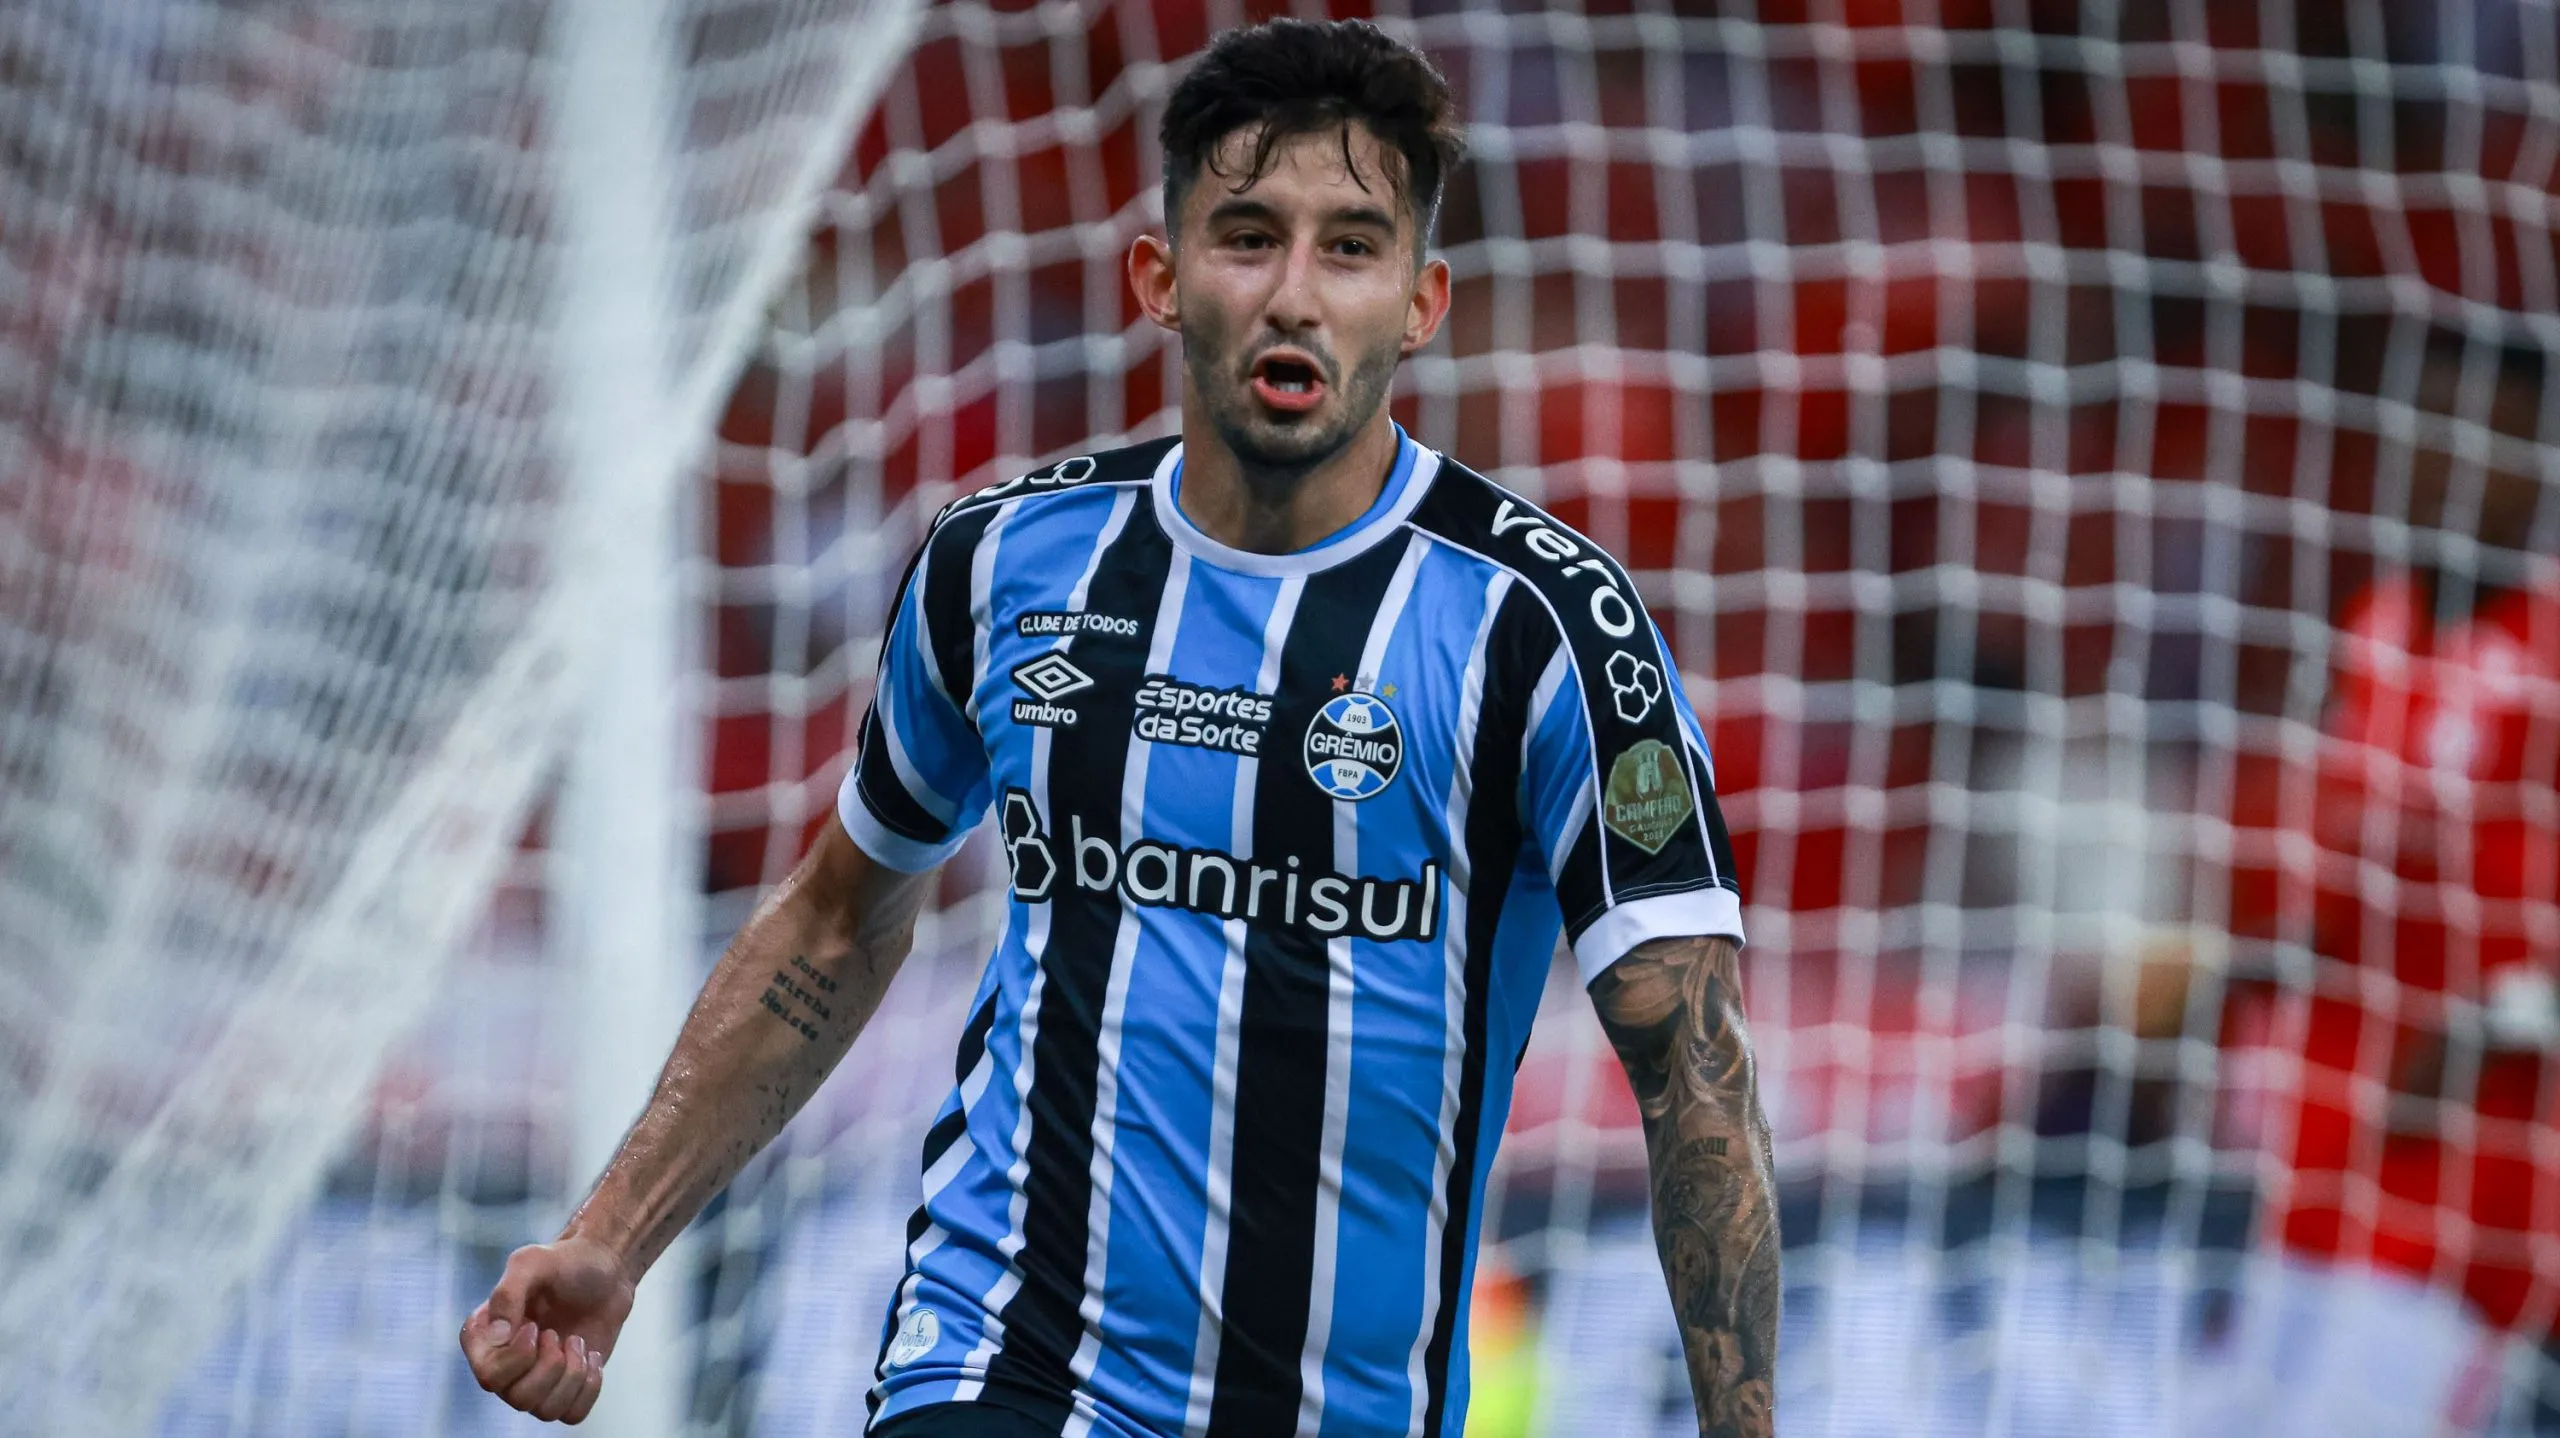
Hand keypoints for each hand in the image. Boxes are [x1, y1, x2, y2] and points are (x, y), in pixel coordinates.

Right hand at [458, 1235, 635, 1423]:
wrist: (606, 1269)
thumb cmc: (564, 1262)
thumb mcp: (532, 1262)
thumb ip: (508, 1293)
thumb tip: (499, 1338)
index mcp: (485, 1338)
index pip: (488, 1375)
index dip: (516, 1359)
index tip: (535, 1326)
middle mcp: (504, 1364)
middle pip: (517, 1398)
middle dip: (549, 1366)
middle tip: (558, 1333)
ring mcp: (534, 1379)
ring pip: (544, 1411)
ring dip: (571, 1375)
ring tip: (577, 1342)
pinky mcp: (565, 1387)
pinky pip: (571, 1415)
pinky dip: (588, 1389)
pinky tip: (592, 1357)